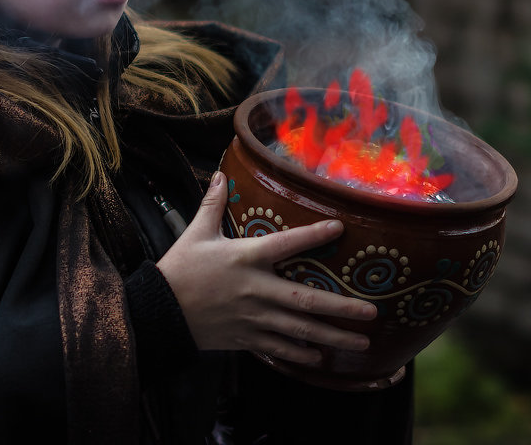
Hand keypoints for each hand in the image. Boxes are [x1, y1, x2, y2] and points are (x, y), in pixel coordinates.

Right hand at [156, 171, 377, 365]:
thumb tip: (220, 174)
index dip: (313, 236)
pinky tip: (321, 356)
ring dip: (333, 335)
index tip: (340, 228)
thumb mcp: (195, 233)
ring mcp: (252, 318)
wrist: (158, 311)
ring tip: (362, 341)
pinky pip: (279, 347)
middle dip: (342, 307)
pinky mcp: (245, 337)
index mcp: (244, 258)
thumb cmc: (178, 269)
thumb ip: (212, 205)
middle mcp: (255, 289)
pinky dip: (300, 352)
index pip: (286, 244)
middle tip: (372, 312)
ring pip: (299, 329)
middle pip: (305, 300)